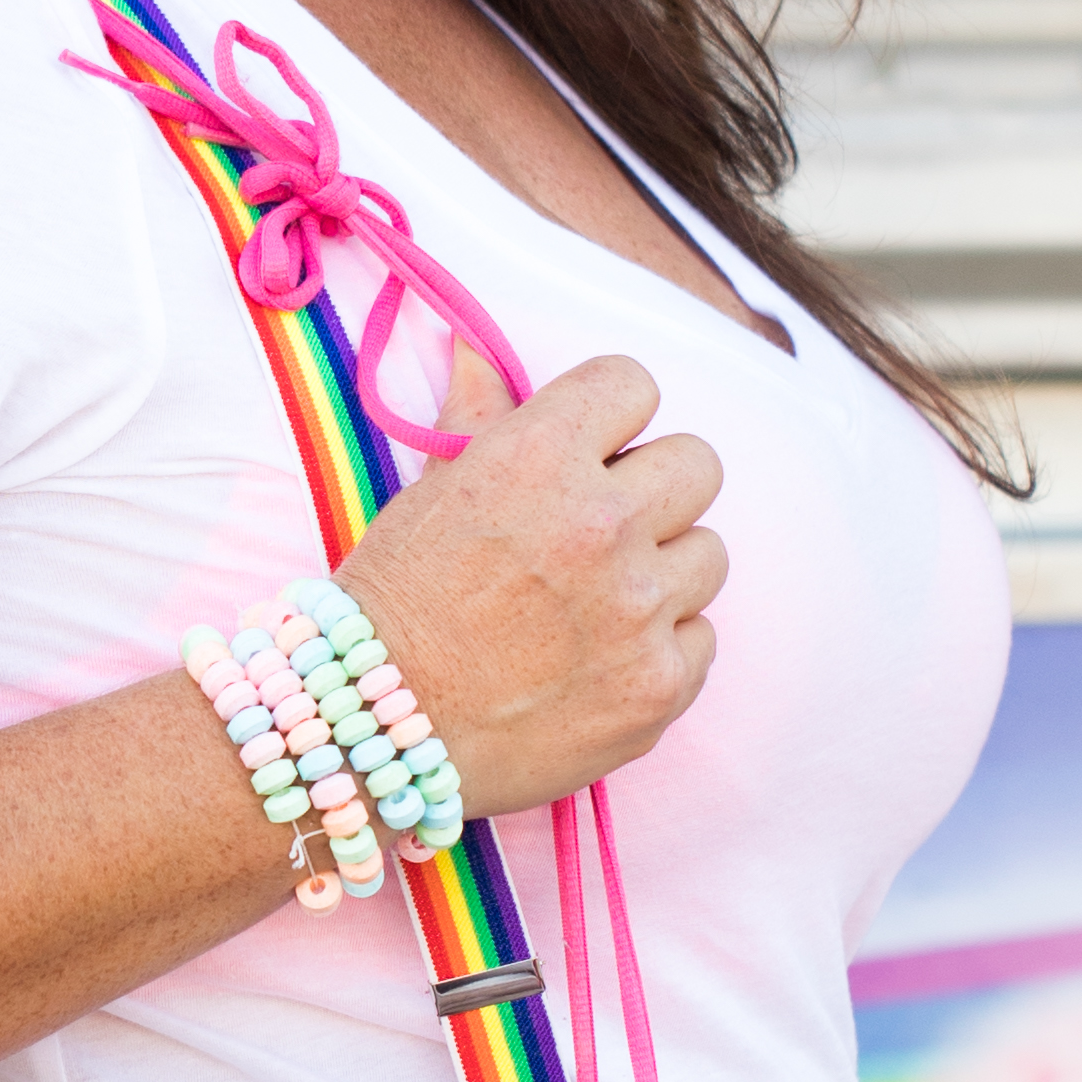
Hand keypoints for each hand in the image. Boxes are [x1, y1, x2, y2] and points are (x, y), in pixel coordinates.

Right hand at [339, 357, 722, 823]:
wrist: (372, 734)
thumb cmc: (395, 605)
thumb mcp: (427, 493)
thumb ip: (476, 417)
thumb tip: (477, 348)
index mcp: (539, 456)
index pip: (634, 385)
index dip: (611, 418)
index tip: (592, 450)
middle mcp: (600, 525)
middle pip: (698, 464)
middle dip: (655, 490)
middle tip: (604, 531)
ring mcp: (639, 611)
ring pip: (709, 554)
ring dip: (664, 572)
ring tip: (598, 605)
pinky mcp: (660, 687)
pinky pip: (703, 638)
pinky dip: (661, 649)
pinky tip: (600, 662)